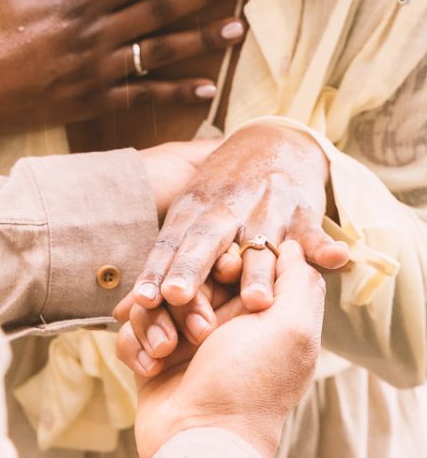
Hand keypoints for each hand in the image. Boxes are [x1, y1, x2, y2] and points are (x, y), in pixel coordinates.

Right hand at [0, 0, 247, 165]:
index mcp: (77, 2)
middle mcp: (94, 36)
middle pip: (160, 9)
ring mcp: (96, 72)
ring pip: (159, 51)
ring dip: (201, 39)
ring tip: (236, 28)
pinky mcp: (91, 103)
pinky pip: (142, 96)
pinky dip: (175, 92)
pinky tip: (207, 88)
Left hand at [130, 121, 348, 313]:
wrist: (274, 142)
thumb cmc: (221, 192)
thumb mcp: (190, 215)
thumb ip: (163, 264)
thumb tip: (122, 315)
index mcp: (195, 209)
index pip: (169, 241)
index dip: (154, 270)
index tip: (139, 301)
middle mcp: (227, 208)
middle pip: (205, 240)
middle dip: (190, 267)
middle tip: (176, 297)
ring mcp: (266, 209)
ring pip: (260, 244)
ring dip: (258, 271)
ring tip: (255, 301)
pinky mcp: (302, 213)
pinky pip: (315, 234)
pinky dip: (325, 247)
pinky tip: (337, 259)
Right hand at [132, 241, 325, 457]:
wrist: (201, 441)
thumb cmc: (250, 385)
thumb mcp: (293, 329)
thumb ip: (298, 280)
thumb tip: (290, 245)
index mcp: (257, 313)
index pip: (232, 258)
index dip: (224, 260)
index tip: (225, 273)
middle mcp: (221, 323)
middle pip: (187, 275)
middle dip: (185, 295)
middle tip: (199, 330)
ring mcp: (184, 342)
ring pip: (155, 299)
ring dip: (157, 322)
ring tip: (170, 351)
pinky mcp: (152, 359)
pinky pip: (130, 329)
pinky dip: (137, 345)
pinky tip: (151, 368)